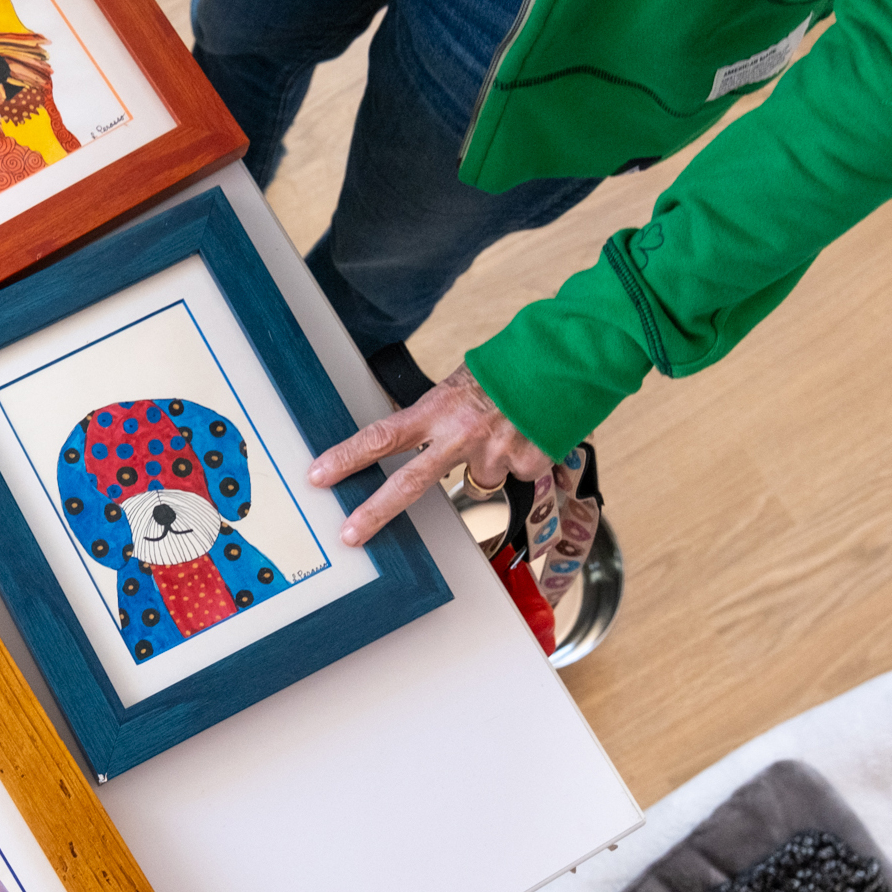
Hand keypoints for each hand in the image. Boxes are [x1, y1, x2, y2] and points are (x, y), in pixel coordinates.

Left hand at [307, 363, 552, 546]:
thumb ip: (441, 416)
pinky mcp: (526, 466)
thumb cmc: (516, 362)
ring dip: (488, 462)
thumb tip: (426, 441)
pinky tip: (532, 434)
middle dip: (375, 512)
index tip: (319, 474)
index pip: (382, 436)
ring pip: (477, 481)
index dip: (348, 457)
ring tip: (508, 429)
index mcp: (439, 408)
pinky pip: (515, 475)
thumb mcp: (465, 381)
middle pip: (409, 483)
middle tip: (349, 534)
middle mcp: (461, 435)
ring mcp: (494, 455)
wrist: (572, 357)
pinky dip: (522, 459)